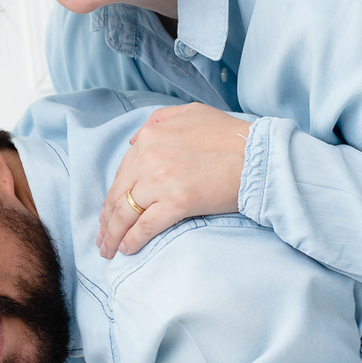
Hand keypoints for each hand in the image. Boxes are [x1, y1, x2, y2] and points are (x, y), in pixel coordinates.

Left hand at [98, 102, 250, 259]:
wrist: (259, 156)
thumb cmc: (230, 135)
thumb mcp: (191, 113)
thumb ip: (158, 121)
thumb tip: (134, 141)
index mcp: (150, 136)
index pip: (122, 173)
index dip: (113, 197)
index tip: (108, 213)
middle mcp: (149, 157)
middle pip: (118, 195)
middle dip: (107, 221)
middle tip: (102, 239)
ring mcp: (161, 180)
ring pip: (126, 213)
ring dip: (114, 235)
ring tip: (110, 250)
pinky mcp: (176, 203)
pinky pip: (145, 226)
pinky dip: (132, 240)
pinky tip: (127, 249)